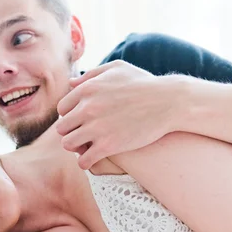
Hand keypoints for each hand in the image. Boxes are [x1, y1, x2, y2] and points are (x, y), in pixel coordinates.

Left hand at [55, 60, 179, 169]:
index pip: (62, 109)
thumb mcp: (117, 68)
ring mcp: (97, 127)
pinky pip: (84, 160)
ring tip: (86, 148)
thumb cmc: (144, 83)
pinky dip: (85, 162)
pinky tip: (92, 160)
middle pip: (62, 128)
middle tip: (82, 136)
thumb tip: (71, 83)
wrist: (169, 102)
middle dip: (71, 132)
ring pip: (68, 144)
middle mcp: (87, 108)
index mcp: (87, 89)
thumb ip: (91, 74)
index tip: (80, 121)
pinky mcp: (108, 145)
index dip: (70, 116)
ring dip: (76, 148)